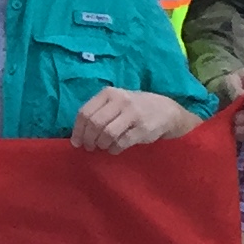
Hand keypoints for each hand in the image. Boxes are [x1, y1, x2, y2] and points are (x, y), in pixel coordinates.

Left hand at [70, 87, 196, 152]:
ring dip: (101, 144)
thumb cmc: (134, 108)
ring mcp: (132, 113)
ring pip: (107, 134)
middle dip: (88, 139)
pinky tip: (114, 149)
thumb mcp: (116, 101)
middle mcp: (120, 100)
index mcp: (109, 93)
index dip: (78, 130)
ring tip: (103, 147)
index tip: (77, 142)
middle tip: (89, 147)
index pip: (85, 112)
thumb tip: (78, 135)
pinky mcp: (142, 128)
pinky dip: (114, 149)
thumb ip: (98, 112)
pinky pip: (121, 143)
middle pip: (94, 124)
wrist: (166, 111)